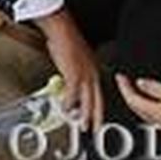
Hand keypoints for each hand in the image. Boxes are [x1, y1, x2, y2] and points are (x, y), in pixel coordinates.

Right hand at [40, 13, 102, 128]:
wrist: (62, 30)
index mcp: (93, 70)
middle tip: (94, 130)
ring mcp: (85, 75)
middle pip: (97, 100)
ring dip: (83, 115)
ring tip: (80, 125)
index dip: (97, 108)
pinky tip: (65, 108)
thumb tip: (68, 80)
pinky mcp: (74, 75)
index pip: (98, 94)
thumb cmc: (66, 40)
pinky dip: (69, 103)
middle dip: (95, 117)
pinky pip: (72, 94)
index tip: (96, 118)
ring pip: (88, 101)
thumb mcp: (75, 58)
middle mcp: (92, 74)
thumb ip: (74, 70)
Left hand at [114, 74, 160, 147]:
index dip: (123, 87)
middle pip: (135, 107)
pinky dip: (143, 105)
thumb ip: (158, 89)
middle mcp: (158, 122)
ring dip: (134, 99)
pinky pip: (150, 115)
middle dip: (126, 92)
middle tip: (122, 79)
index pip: (133, 100)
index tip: (119, 76)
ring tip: (130, 87)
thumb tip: (140, 83)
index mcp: (158, 113)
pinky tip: (147, 99)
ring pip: (141, 112)